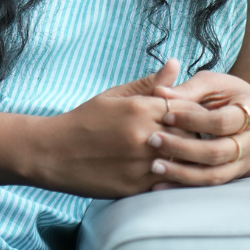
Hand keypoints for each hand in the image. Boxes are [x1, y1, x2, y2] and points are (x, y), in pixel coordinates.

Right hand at [27, 59, 190, 198]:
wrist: (52, 153)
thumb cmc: (85, 120)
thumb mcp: (114, 96)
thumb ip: (149, 84)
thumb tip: (176, 63)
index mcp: (140, 108)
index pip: (188, 108)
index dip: (195, 113)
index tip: (194, 117)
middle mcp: (144, 135)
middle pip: (191, 135)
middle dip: (195, 135)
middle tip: (197, 137)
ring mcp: (141, 163)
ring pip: (183, 160)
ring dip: (187, 158)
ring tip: (187, 155)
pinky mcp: (136, 186)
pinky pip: (168, 182)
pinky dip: (173, 177)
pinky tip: (170, 172)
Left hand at [146, 70, 249, 188]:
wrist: (247, 116)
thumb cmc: (225, 95)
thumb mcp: (211, 84)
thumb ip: (188, 90)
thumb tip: (159, 92)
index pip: (221, 122)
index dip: (192, 120)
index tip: (166, 116)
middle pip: (216, 152)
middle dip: (182, 148)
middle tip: (153, 140)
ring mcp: (245, 162)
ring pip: (213, 175)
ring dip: (182, 173)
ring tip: (155, 166)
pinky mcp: (232, 176)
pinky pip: (208, 186)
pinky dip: (183, 186)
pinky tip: (160, 185)